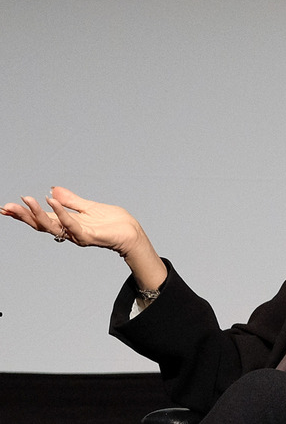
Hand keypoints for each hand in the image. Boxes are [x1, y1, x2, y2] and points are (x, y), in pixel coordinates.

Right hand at [2, 187, 165, 288]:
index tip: (6, 208)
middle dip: (24, 216)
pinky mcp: (89, 235)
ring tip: (27, 200)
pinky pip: (72, 225)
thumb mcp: (89, 207)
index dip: (24, 214)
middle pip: (41, 225)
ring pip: (53, 226)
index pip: (41, 219)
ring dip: (38, 213)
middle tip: (7, 207)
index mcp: (67, 223)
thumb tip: (53, 189)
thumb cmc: (113, 222)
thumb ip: (71, 200)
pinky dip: (61, 213)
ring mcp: (78, 235)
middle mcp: (69, 231)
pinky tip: (52, 201)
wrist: (132, 232)